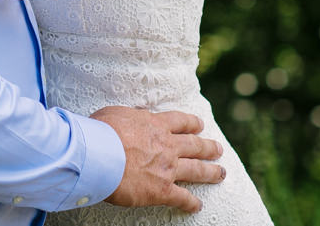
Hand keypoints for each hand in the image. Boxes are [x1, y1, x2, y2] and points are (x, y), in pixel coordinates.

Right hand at [92, 106, 224, 213]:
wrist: (99, 154)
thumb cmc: (101, 131)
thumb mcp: (116, 113)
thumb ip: (132, 115)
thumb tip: (137, 115)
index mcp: (155, 125)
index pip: (180, 122)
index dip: (192, 123)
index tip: (200, 125)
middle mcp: (166, 145)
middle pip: (195, 145)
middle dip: (208, 147)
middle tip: (218, 149)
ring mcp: (167, 168)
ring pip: (196, 170)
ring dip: (211, 172)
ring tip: (220, 173)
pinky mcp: (162, 190)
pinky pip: (182, 198)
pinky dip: (191, 203)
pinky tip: (197, 206)